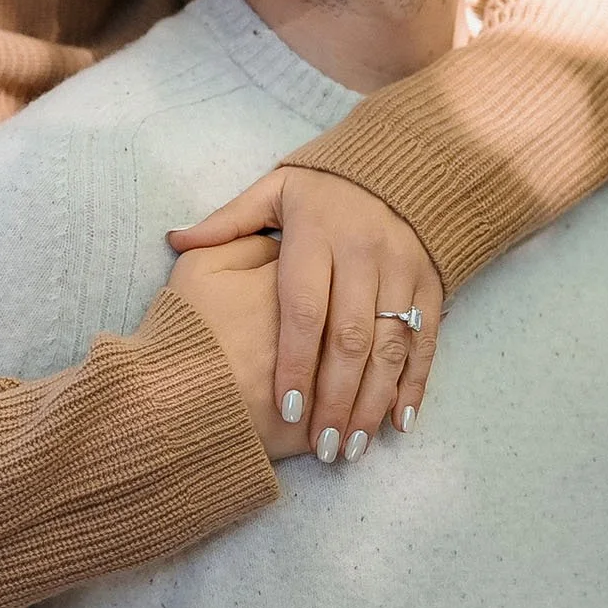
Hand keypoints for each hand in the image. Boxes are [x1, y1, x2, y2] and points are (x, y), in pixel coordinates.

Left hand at [167, 166, 443, 464]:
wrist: (404, 160)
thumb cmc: (324, 184)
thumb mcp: (274, 190)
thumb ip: (228, 221)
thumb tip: (174, 238)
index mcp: (319, 233)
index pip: (305, 308)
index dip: (295, 360)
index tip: (283, 408)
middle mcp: (365, 253)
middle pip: (351, 337)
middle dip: (336, 397)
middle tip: (322, 447)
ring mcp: (404, 270)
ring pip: (391, 346)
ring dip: (374, 402)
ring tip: (353, 446)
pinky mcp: (433, 283)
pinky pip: (427, 340)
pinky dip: (414, 383)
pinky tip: (399, 423)